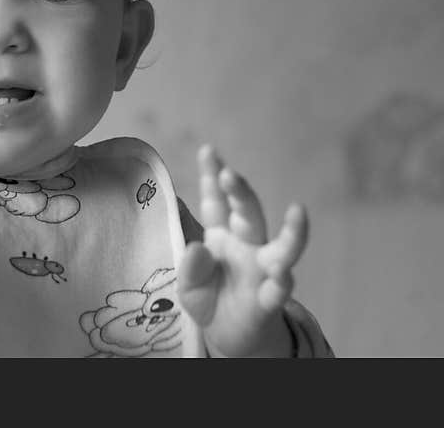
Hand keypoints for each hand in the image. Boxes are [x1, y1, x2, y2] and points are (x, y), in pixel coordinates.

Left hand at [177, 145, 308, 356]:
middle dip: (240, 191)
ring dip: (291, 231)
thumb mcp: (189, 284)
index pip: (217, 201)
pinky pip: (280, 290)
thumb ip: (191, 268)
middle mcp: (247, 246)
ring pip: (282, 247)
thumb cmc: (210, 298)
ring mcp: (262, 271)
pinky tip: (282, 275)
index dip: (213, 176)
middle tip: (228, 173)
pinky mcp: (268, 300)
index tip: (208, 151)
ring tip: (298, 211)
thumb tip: (197, 249)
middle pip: (248, 213)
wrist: (230, 336)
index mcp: (222, 234)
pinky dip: (282, 283)